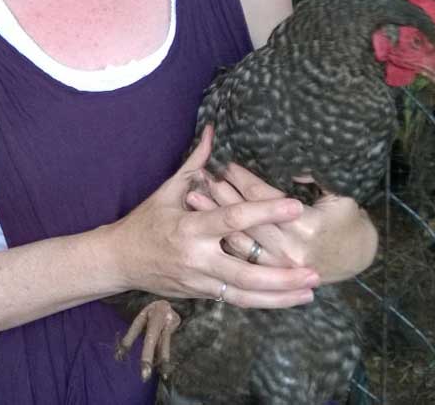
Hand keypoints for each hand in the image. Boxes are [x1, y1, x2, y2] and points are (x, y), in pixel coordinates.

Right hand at [107, 127, 319, 308]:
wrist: (120, 260)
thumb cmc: (146, 220)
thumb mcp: (169, 189)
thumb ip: (196, 162)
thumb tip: (212, 132)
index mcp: (190, 227)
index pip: (232, 219)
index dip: (264, 211)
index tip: (293, 206)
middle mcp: (197, 258)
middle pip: (245, 273)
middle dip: (282, 276)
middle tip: (314, 271)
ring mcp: (199, 281)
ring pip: (245, 295)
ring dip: (279, 296)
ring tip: (310, 292)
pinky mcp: (202, 295)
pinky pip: (237, 301)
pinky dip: (263, 301)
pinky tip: (287, 298)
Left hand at [187, 162, 377, 282]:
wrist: (357, 258)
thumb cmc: (349, 221)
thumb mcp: (341, 195)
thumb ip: (317, 176)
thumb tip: (293, 160)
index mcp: (305, 226)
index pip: (262, 197)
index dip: (242, 179)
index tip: (226, 163)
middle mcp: (289, 248)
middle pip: (245, 218)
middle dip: (221, 194)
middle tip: (200, 174)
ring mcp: (278, 265)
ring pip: (237, 238)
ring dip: (215, 217)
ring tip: (192, 196)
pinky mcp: (273, 274)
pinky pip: (242, 258)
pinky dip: (222, 239)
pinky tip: (205, 225)